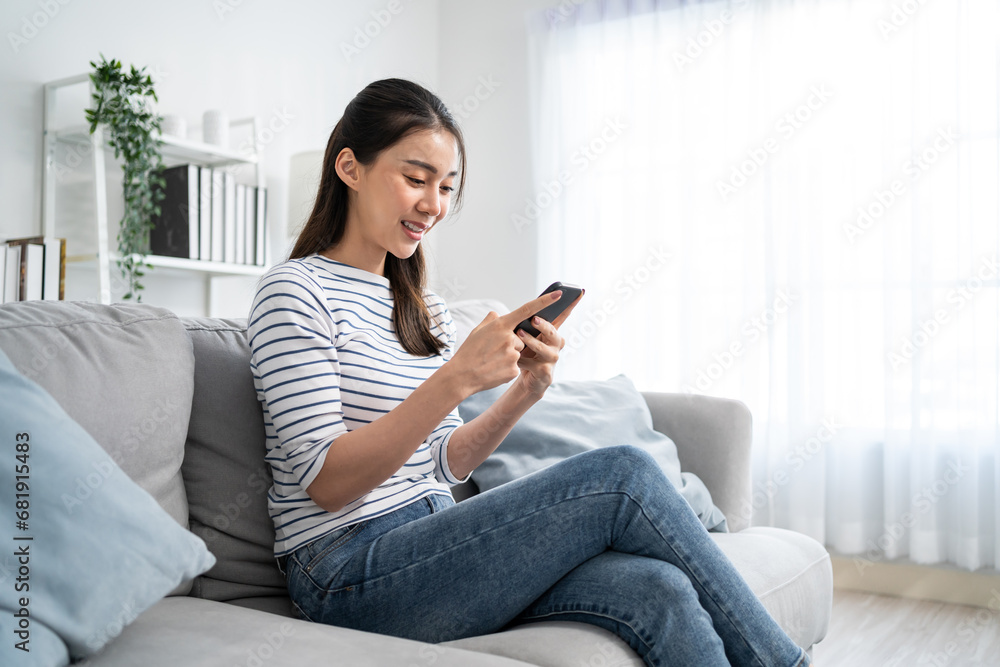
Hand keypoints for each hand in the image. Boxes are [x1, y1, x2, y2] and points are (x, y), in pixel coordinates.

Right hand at [450, 290, 580, 395]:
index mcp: (501, 325)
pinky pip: (516, 366)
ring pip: (519, 353)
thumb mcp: (478, 330)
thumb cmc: (469, 351)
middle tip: (493, 350)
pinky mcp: (514, 369)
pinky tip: (495, 370)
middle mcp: (510, 338)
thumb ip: (492, 320)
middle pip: (521, 338)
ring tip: (492, 361)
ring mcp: (513, 354)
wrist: (462, 376)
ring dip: (508, 357)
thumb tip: (499, 315)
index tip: (559, 293)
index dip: (545, 300)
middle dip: (511, 343)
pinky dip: (507, 368)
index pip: (527, 309)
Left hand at [513, 291, 583, 396]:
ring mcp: (552, 359)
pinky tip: (514, 358)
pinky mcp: (546, 373)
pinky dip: (522, 360)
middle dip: (544, 325)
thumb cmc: (525, 354)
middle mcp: (556, 344)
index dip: (571, 304)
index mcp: (551, 332)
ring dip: (531, 342)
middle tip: (534, 319)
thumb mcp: (524, 337)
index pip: (563, 315)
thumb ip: (522, 323)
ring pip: (543, 348)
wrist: (525, 380)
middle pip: (553, 332)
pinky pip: (533, 364)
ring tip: (519, 335)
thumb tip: (505, 311)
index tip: (579, 291)